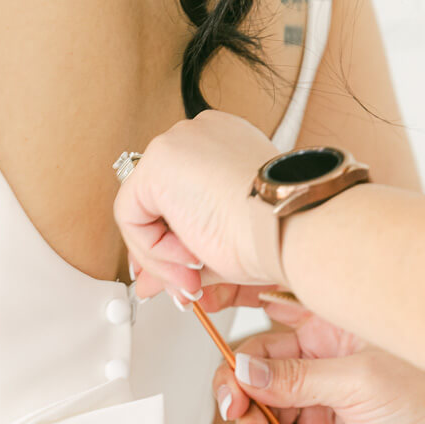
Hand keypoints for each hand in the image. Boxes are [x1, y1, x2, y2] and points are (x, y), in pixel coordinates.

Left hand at [114, 110, 283, 302]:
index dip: (174, 241)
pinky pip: (131, 216)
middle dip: (163, 254)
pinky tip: (189, 258)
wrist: (293, 228)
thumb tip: (147, 283)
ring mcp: (177, 144)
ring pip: (141, 211)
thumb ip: (181, 259)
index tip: (187, 274)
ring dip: (163, 257)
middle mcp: (198, 137)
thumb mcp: (221, 247)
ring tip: (196, 277)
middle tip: (185, 286)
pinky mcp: (157, 162)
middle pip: (156, 203)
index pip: (178, 195)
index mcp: (222, 147)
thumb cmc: (278, 236)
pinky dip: (153, 249)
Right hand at [212, 298, 424, 423]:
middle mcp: (318, 365)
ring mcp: (315, 404)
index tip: (202, 307)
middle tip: (235, 404)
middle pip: (253, 368)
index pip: (270, 312)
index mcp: (330, 331)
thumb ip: (294, 378)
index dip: (234, 305)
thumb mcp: (356, 380)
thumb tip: (243, 372)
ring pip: (258, 409)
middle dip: (236, 386)